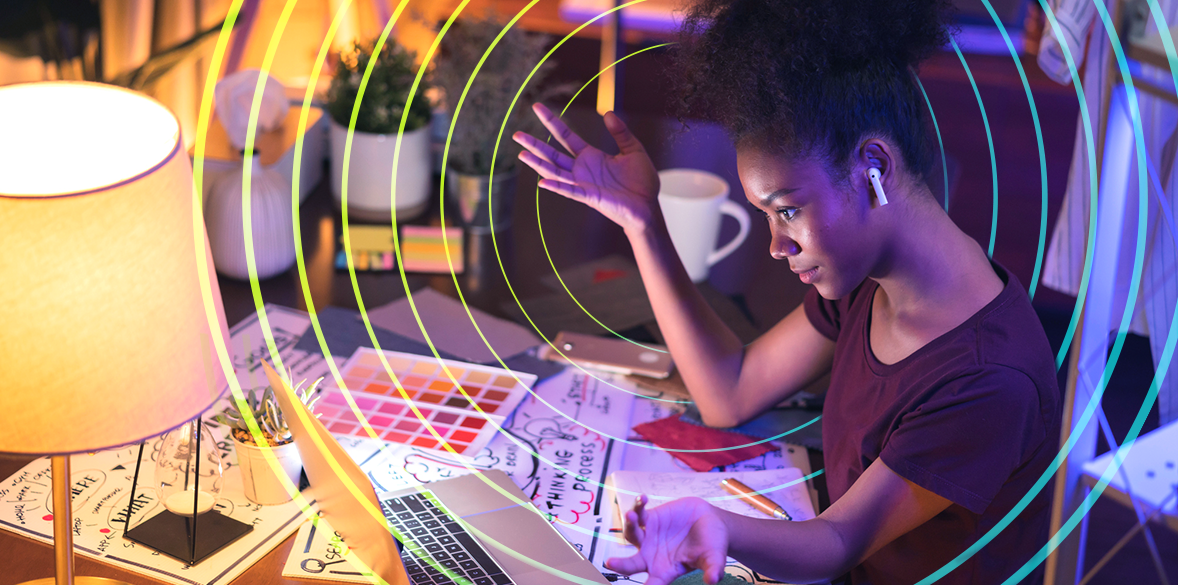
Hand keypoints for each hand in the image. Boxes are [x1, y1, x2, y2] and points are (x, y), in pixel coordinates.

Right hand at [512, 103, 659, 233]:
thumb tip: (608, 114)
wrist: (648, 206)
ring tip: (521, 153)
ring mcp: (583, 183)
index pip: (565, 136)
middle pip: (552, 154)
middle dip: (534, 144)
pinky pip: (570, 191)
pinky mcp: (590, 196)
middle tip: (516, 134)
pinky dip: (557, 186)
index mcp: (591, 156)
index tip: (537, 108)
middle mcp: (582, 169)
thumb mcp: (633, 150)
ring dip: (538, 164)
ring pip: (555, 171)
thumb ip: (621, 133)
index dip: (551, 122)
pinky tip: (542, 181)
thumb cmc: (641, 181)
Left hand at [606, 495, 730, 584]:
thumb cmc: (711, 545)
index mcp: (665, 571)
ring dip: (630, 526)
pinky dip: (639, 506)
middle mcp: (652, 556)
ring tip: (631, 515)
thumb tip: (714, 581)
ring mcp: (648, 537)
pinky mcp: (650, 519)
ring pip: (631, 534)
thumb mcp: (714, 558)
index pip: (653, 583)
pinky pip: (639, 513)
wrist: (711, 522)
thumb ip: (713, 570)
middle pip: (632, 563)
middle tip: (610, 563)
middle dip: (621, 564)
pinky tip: (643, 498)